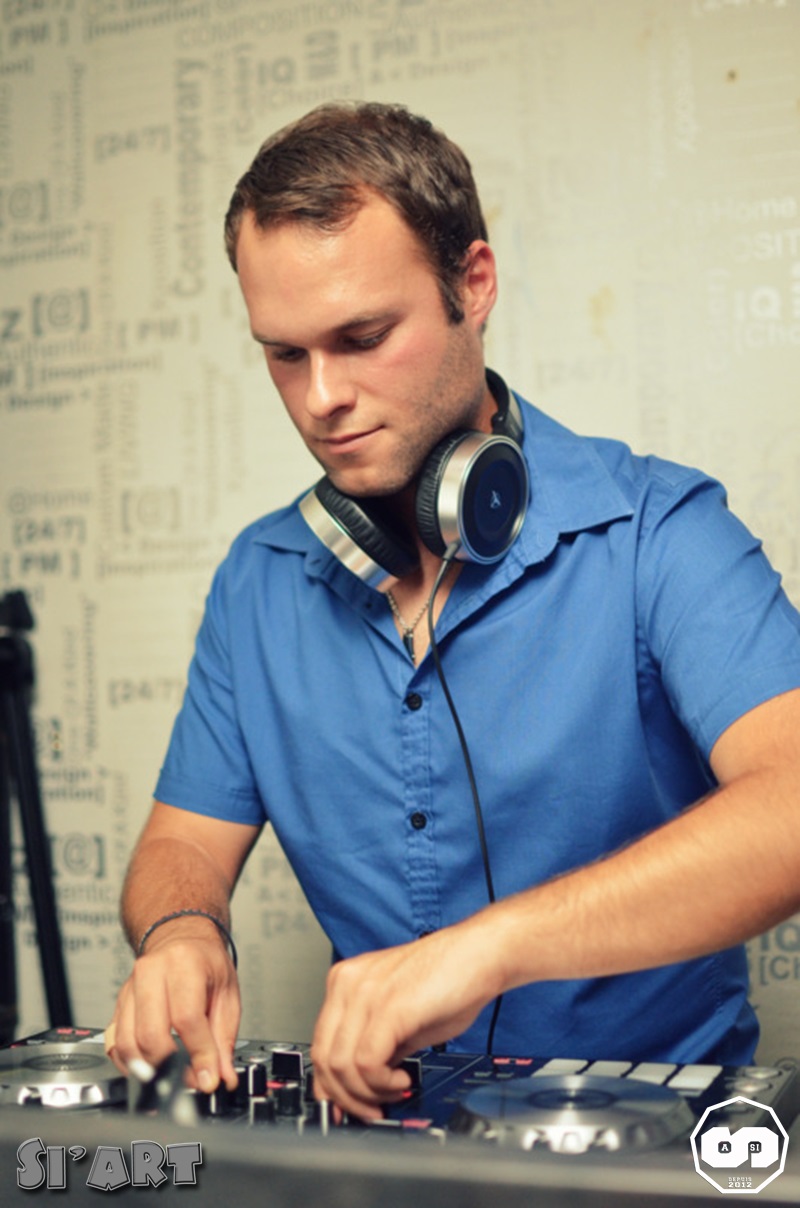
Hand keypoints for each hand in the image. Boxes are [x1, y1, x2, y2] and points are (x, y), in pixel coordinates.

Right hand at [106, 926, 239, 1093]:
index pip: (186, 1018)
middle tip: (190, 1080)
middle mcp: (151, 972)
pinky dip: (130, 1063)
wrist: (181, 939)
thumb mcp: (227, 994)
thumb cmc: (205, 963)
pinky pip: (115, 1042)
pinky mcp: (118, 1003)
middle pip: (150, 1033)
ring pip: (127, 1042)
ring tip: (172, 1076)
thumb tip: (221, 1076)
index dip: (198, 1054)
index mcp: (184, 963)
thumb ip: (223, 1038)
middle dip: (170, 1067)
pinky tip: (150, 1066)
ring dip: (149, 1069)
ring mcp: (130, 987)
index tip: (207, 1077)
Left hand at [310, 923, 500, 1119]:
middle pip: (324, 1059)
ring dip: (367, 1094)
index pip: (319, 1045)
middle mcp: (348, 983)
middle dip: (347, 1097)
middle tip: (374, 1108)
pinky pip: (367, 1063)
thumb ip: (374, 1045)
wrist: (481, 954)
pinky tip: (402, 1081)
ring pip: (341, 1066)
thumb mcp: (398, 1018)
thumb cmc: (448, 980)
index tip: (344, 1107)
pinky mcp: (389, 1007)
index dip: (330, 1086)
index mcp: (345, 982)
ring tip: (394, 1091)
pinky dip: (382, 1084)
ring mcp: (365, 992)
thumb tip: (360, 1084)